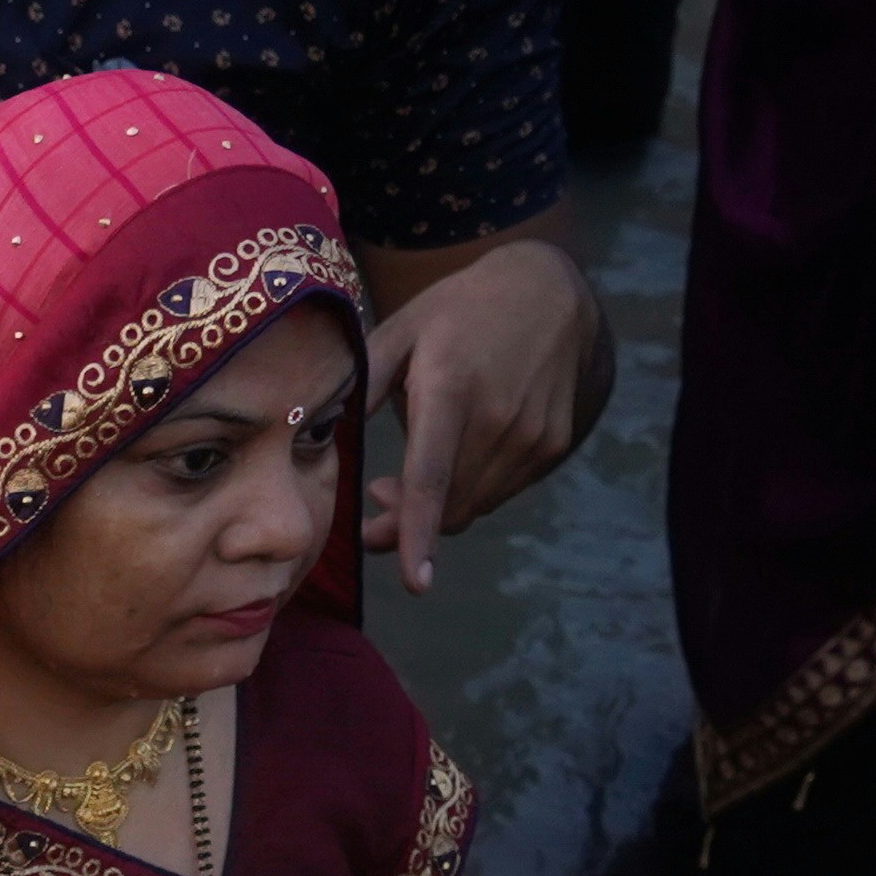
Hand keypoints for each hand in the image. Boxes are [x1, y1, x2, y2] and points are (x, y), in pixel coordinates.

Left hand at [356, 238, 596, 592]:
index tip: (416, 582)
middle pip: (446, 507)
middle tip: (377, 497)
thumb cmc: (459, 312)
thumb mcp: (402, 328)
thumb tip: (323, 425)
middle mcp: (498, 419)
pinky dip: (468, 493)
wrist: (549, 292)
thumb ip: (363, 379)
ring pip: (471, 507)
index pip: (431, 477)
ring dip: (435, 511)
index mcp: (451, 389)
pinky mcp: (552, 446)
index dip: (418, 532)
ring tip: (409, 477)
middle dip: (402, 523)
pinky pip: (499, 493)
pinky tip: (456, 459)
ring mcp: (532, 436)